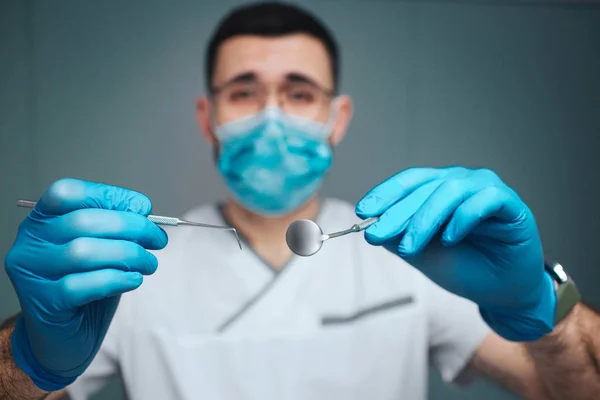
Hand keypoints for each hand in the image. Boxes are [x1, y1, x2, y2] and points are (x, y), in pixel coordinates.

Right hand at [4, 178, 167, 390]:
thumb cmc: (84, 285)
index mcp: (41, 221)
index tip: (144, 206)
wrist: (62, 338)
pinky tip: (134, 280)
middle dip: (131, 227)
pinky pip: (84, 285)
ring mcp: (32, 275)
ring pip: (83, 252)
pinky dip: (117, 279)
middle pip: (82, 222)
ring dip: (128, 254)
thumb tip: (143, 211)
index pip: (67, 193)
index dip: (108, 194)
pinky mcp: (44, 304)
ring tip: (149, 263)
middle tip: (157, 239)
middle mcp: (30, 244)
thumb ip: (114, 228)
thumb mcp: (99, 249)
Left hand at [355, 167, 555, 341]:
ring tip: (409, 247)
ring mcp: (487, 190)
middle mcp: (462, 183)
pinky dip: (463, 218)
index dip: (384, 193)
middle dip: (397, 213)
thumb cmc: (463, 267)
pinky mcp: (512, 205)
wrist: (501, 292)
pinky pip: (485, 200)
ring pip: (450, 191)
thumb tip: (370, 223)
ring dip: (425, 219)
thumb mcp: (421, 253)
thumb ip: (397, 236)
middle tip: (375, 235)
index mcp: (440, 188)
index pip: (409, 181)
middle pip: (425, 187)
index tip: (362, 212)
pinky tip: (449, 239)